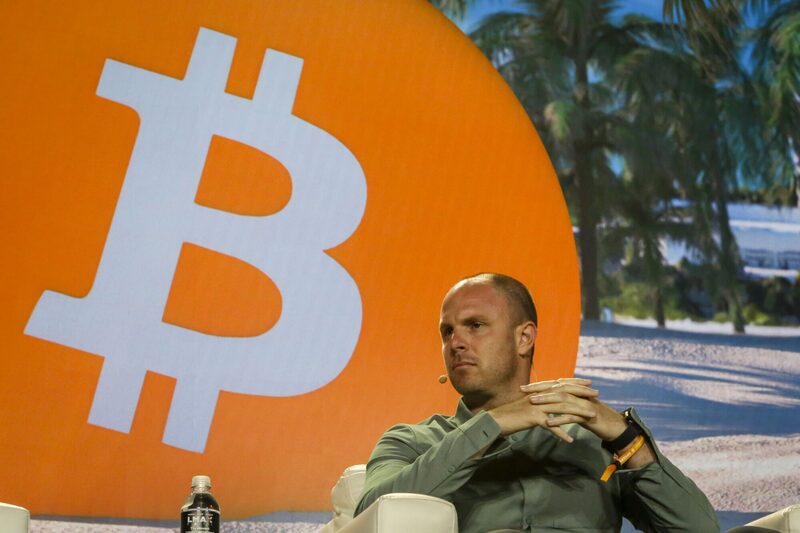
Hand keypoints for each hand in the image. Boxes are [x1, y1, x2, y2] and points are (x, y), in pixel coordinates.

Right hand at [487, 378, 598, 442]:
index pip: (560, 384)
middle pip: (564, 392)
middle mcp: (539, 396)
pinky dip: (560, 433)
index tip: (589, 383)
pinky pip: (550, 426)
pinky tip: (570, 439)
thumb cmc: (512, 415)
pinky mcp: (532, 418)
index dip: (575, 382)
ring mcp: (536, 406)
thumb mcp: (528, 407)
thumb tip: (551, 405)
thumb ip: (540, 404)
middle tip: (596, 394)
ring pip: (561, 408)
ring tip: (592, 417)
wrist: (496, 420)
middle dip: (582, 392)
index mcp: (539, 392)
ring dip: (578, 413)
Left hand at [524, 378, 655, 467]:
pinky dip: (559, 419)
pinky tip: (548, 423)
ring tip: (532, 403)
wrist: (615, 427)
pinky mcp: (588, 416)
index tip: (523, 387)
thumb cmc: (595, 418)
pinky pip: (572, 417)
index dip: (539, 385)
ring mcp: (584, 404)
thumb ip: (566, 403)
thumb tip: (551, 399)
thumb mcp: (578, 408)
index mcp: (576, 391)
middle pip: (556, 389)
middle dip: (539, 390)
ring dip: (546, 402)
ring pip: (563, 401)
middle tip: (523, 392)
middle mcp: (579, 395)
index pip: (554, 385)